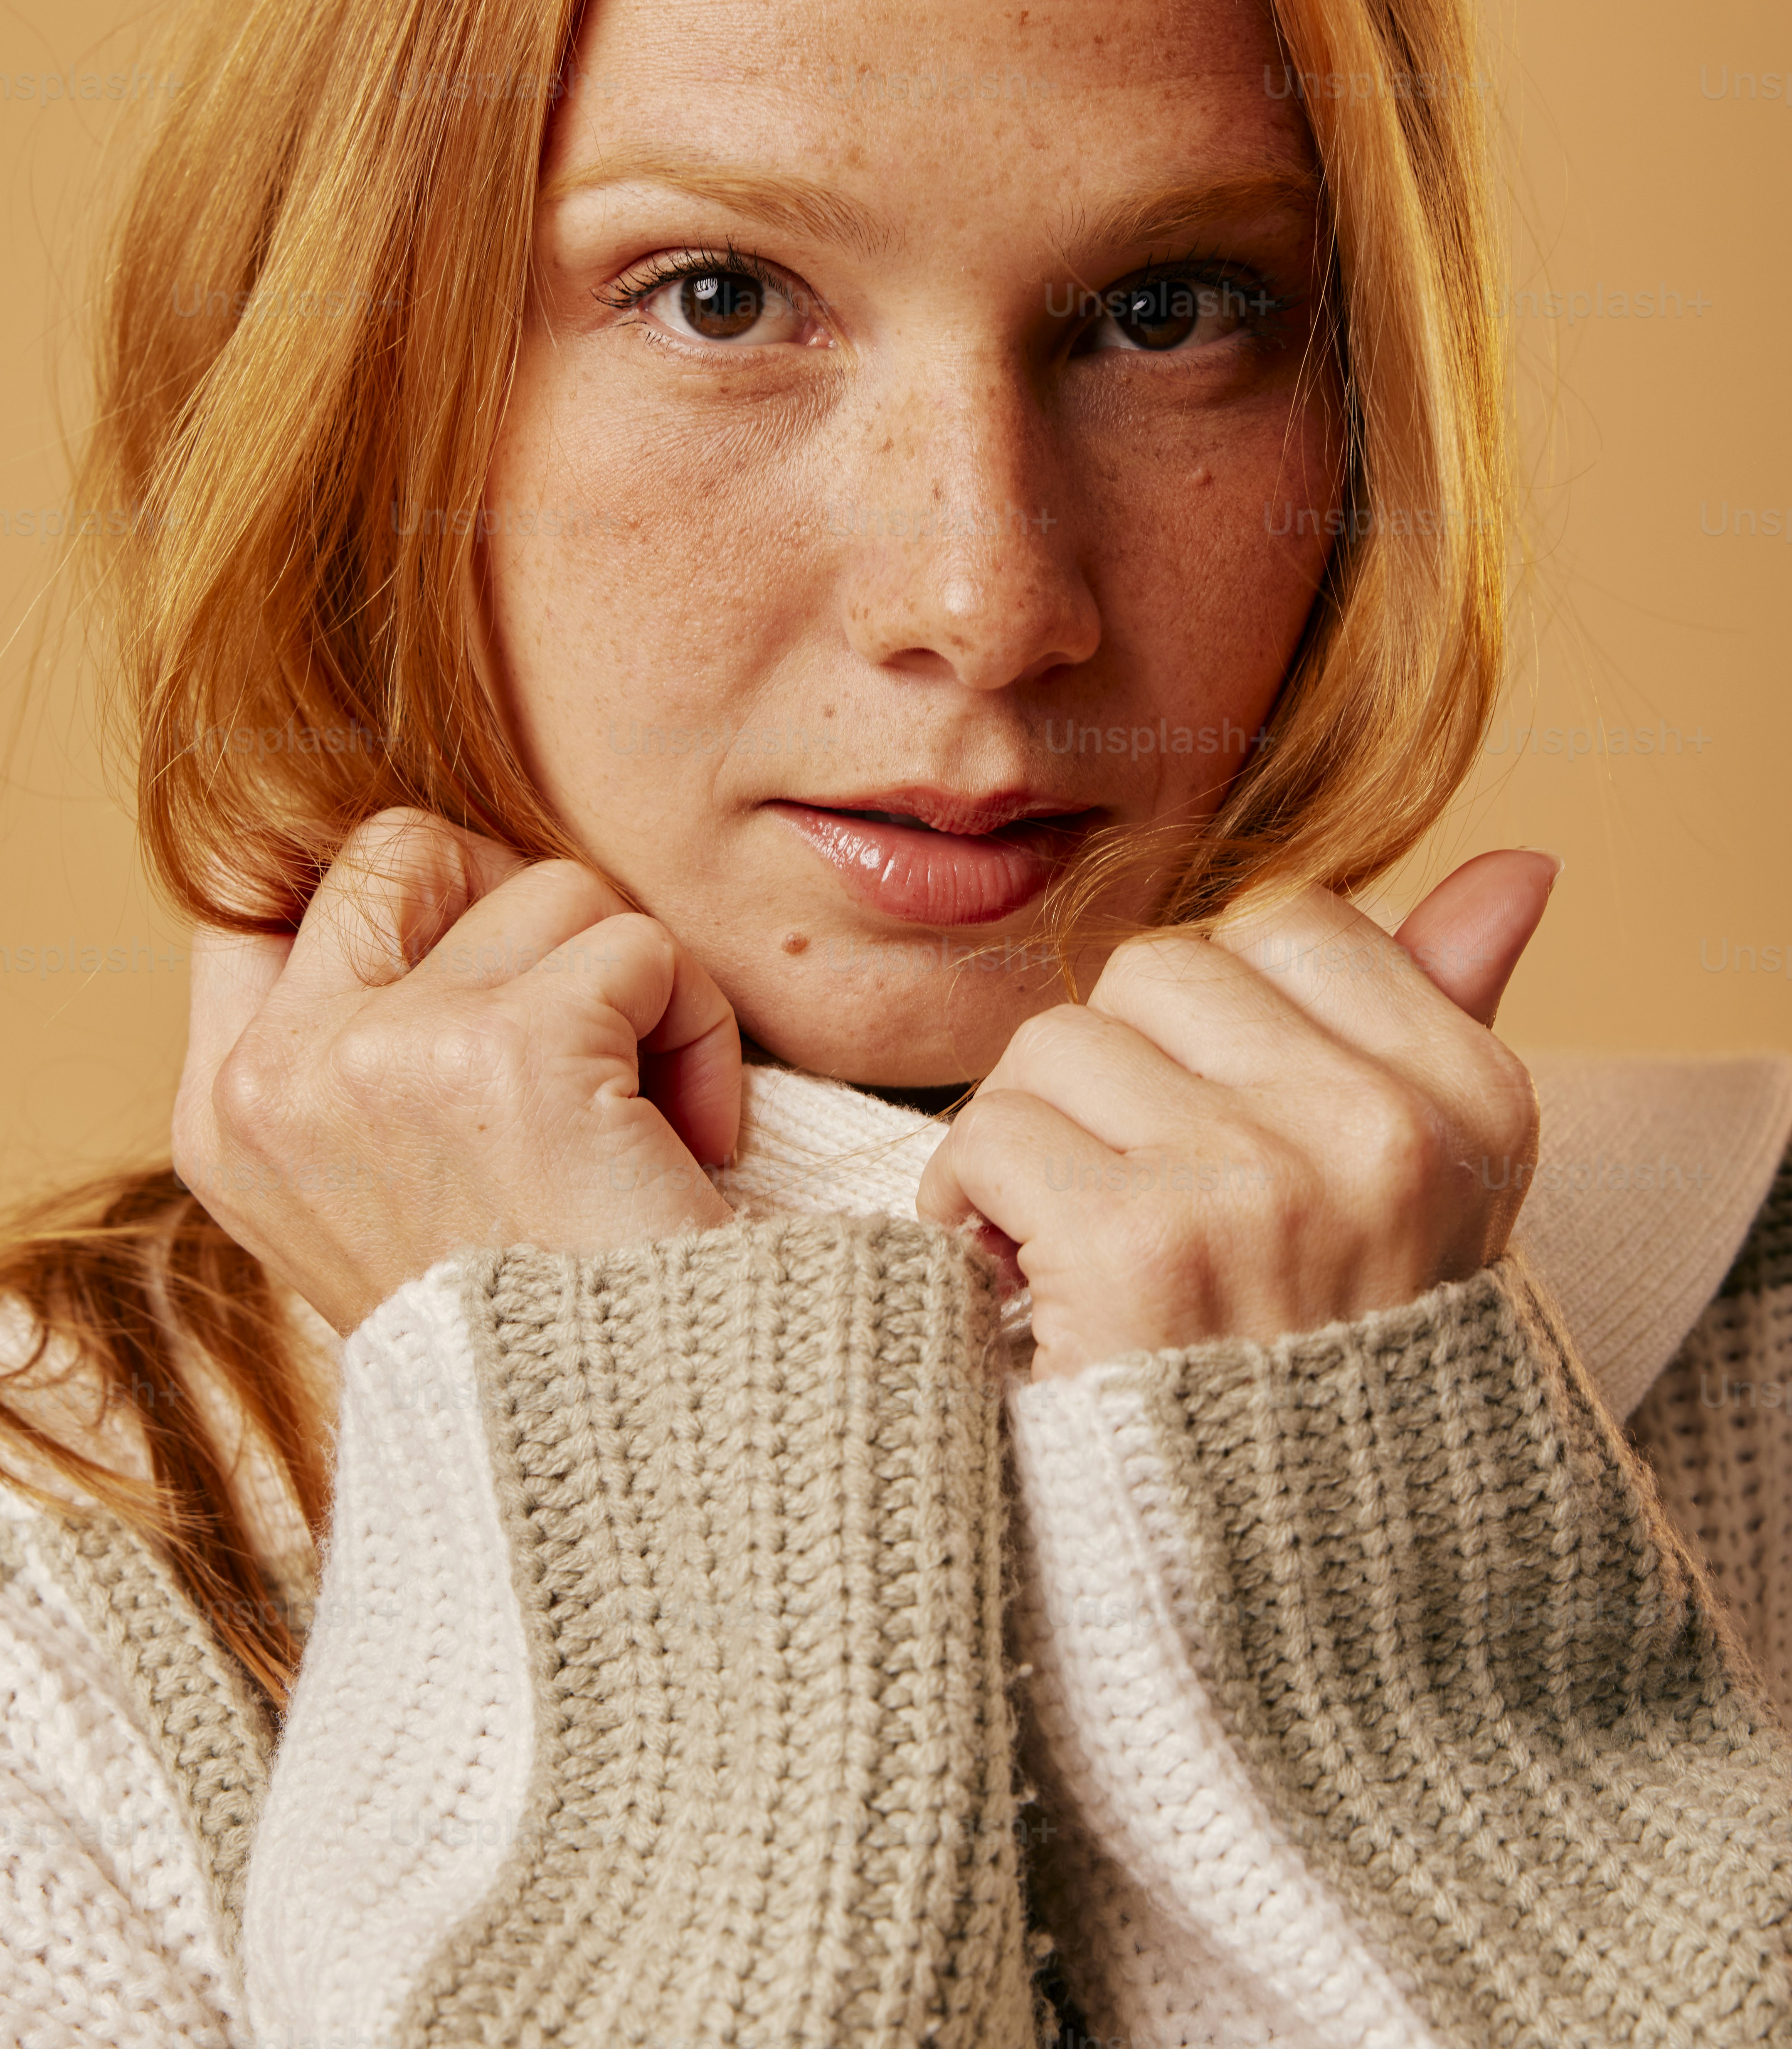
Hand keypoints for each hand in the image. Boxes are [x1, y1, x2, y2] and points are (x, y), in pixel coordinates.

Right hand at [172, 809, 741, 1332]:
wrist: (627, 1478)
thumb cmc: (535, 1336)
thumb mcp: (381, 1194)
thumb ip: (366, 1049)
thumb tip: (430, 883)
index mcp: (226, 1117)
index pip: (248, 885)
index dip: (384, 888)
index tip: (474, 948)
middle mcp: (278, 1079)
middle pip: (405, 847)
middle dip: (520, 905)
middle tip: (586, 1023)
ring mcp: (385, 1058)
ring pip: (549, 888)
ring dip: (632, 985)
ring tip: (646, 1124)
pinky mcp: (514, 1054)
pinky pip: (643, 947)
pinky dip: (700, 1030)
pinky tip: (693, 1145)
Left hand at [913, 850, 1555, 1383]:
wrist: (1304, 1619)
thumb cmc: (1337, 1379)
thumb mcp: (1428, 1198)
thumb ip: (1446, 1014)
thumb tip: (1514, 866)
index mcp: (1468, 1100)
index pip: (1286, 922)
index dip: (1209, 1022)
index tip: (1217, 1129)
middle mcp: (1382, 1130)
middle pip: (1151, 970)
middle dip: (1111, 1078)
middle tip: (1132, 1201)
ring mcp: (1266, 1183)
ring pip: (1054, 1044)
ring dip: (1031, 1147)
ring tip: (1075, 1258)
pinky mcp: (1145, 1246)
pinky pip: (994, 1133)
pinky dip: (972, 1209)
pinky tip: (1020, 1292)